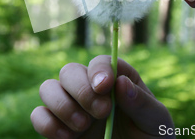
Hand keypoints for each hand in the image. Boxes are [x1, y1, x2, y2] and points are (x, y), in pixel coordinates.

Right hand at [31, 55, 174, 138]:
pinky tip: (69, 137)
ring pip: (48, 88)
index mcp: (116, 81)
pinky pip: (38, 116)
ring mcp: (71, 108)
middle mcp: (90, 89)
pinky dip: (47, 124)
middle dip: (81, 89)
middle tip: (101, 112)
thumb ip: (142, 103)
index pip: (101, 62)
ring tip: (83, 125)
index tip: (104, 87)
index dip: (98, 70)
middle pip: (69, 70)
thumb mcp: (156, 122)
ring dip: (62, 104)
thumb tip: (121, 83)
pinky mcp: (57, 128)